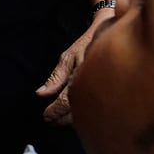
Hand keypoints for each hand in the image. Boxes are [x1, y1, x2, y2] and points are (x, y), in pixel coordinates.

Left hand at [35, 9, 113, 124]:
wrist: (113, 33)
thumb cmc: (87, 45)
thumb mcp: (68, 57)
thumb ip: (55, 78)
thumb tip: (40, 94)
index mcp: (81, 75)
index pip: (66, 102)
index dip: (54, 112)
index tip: (46, 117)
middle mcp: (94, 83)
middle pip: (78, 113)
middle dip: (63, 120)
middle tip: (52, 120)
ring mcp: (105, 88)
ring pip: (90, 114)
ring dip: (75, 120)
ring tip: (61, 119)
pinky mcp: (112, 91)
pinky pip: (98, 109)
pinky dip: (87, 114)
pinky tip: (80, 114)